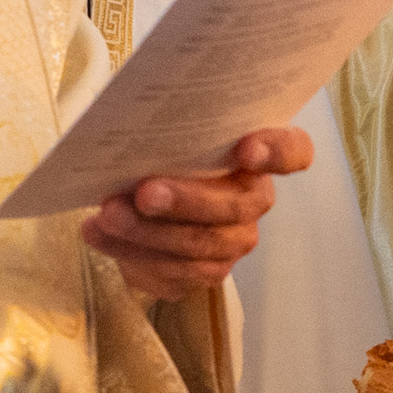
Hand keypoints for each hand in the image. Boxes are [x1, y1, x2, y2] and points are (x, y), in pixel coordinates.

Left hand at [82, 126, 309, 299]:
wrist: (141, 198)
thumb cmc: (163, 151)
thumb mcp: (169, 129)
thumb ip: (171, 124)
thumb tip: (133, 119)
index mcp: (261, 154)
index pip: (294, 151)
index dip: (276, 151)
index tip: (246, 148)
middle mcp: (254, 200)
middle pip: (236, 207)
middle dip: (187, 201)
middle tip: (144, 192)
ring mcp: (233, 241)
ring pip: (200, 246)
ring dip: (148, 232)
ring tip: (107, 214)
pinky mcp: (203, 272)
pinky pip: (174, 273)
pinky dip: (130, 253)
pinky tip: (98, 234)